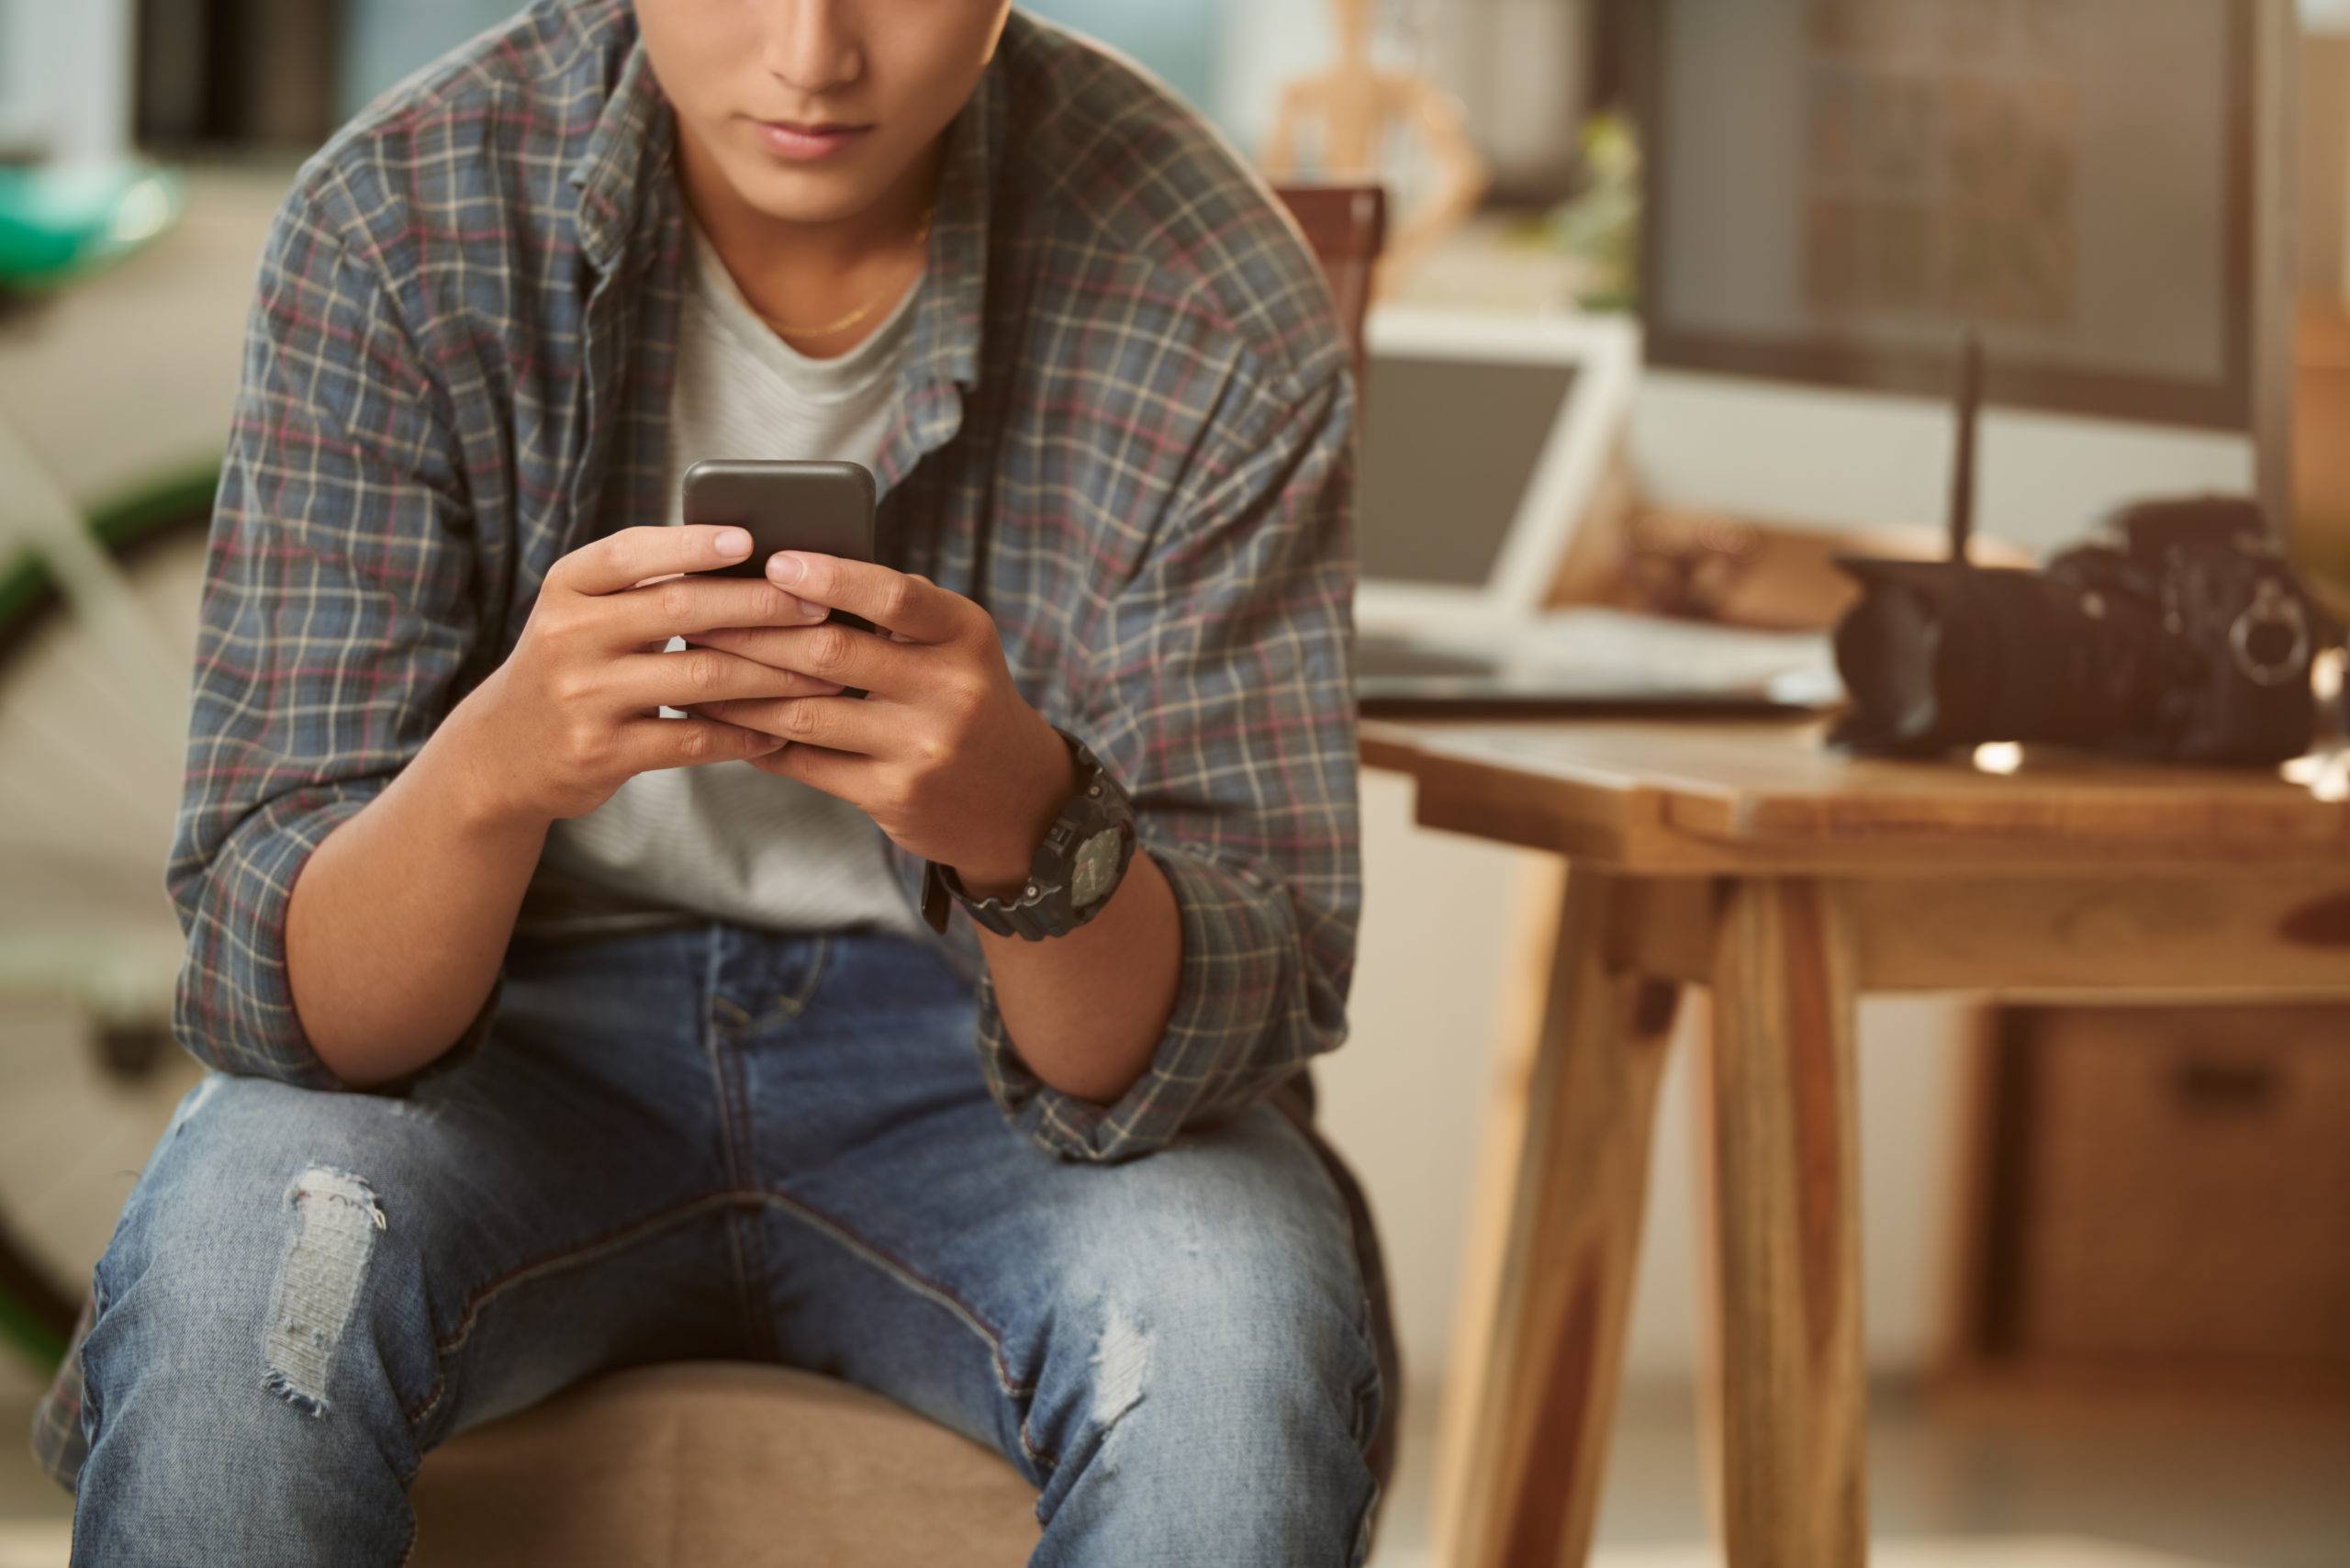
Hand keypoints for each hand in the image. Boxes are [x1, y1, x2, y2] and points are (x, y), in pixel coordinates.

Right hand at [451, 524, 847, 824]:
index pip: (630, 552)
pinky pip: (691, 741)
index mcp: (567, 588)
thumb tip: (752, 557)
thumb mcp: (584, 614)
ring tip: (826, 673)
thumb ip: (643, 586)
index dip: (690, 544)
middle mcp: (568, 637)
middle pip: (680, 609)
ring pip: (700, 678)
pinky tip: (782, 729)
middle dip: (760, 605)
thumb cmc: (571, 667)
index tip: (750, 538)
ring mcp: (583, 698)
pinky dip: (744, 734)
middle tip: (819, 605)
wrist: (502, 753)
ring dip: (773, 675)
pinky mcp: (600, 753)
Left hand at [679, 551, 1077, 892]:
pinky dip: (757, 740)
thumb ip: (894, 613)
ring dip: (740, 690)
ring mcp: (923, 748)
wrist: (1020, 801)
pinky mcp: (895, 796)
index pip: (894, 595)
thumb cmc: (966, 701)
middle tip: (699, 615)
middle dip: (755, 632)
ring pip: (807, 713)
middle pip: (832, 653)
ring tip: (695, 667)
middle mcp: (950, 690)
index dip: (830, 575)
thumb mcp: (955, 646)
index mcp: (964, 634)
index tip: (774, 562)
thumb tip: (790, 575)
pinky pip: (807, 762)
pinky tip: (723, 721)